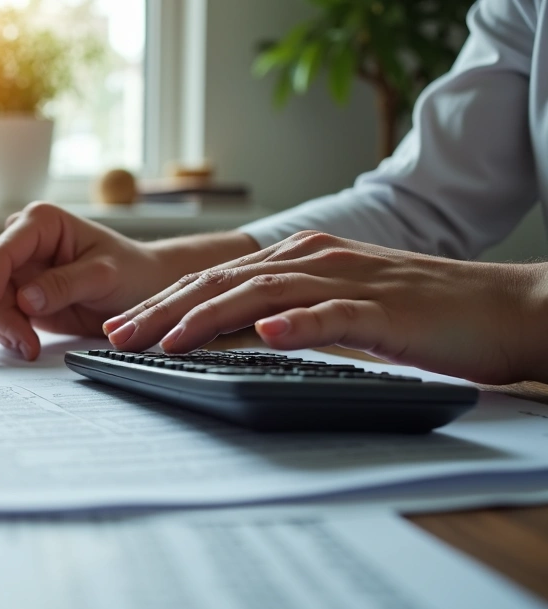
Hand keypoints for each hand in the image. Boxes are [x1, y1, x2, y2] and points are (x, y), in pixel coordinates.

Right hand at [0, 202, 258, 359]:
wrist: (145, 286)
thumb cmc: (131, 271)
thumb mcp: (104, 276)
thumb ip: (64, 285)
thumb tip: (26, 300)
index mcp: (39, 222)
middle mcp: (23, 240)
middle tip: (22, 344)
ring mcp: (21, 267)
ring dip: (4, 328)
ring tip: (30, 348)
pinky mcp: (22, 292)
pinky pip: (2, 314)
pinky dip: (10, 333)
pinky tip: (29, 345)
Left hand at [104, 231, 547, 383]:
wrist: (502, 308)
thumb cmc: (419, 314)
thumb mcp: (337, 309)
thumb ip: (286, 315)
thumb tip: (231, 337)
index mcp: (299, 259)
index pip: (214, 281)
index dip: (162, 303)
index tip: (117, 327)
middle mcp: (313, 260)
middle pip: (222, 283)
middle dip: (163, 311)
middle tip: (115, 337)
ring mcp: (347, 280)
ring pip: (261, 294)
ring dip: (208, 318)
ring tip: (166, 341)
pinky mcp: (383, 307)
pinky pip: (331, 314)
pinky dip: (295, 324)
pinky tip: (264, 335)